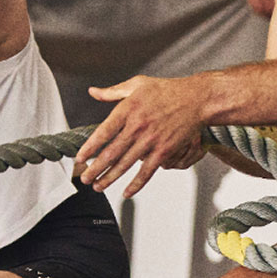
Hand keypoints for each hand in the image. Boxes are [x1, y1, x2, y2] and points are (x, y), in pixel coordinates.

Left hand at [74, 74, 210, 197]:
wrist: (197, 99)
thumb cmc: (167, 90)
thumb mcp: (137, 84)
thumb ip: (113, 91)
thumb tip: (92, 92)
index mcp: (128, 109)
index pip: (103, 132)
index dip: (89, 147)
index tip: (79, 158)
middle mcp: (137, 126)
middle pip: (111, 152)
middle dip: (95, 168)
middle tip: (84, 179)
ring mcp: (151, 140)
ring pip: (126, 164)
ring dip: (109, 178)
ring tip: (98, 187)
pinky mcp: (164, 151)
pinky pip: (147, 171)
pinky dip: (136, 184)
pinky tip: (126, 193)